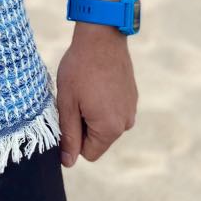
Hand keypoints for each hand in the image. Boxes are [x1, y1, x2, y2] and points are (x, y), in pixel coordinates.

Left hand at [56, 23, 137, 167]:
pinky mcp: (132, 97)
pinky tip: (96, 81)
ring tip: (85, 88)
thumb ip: (68, 135)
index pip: (88, 153)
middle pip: (97, 139)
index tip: (68, 113)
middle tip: (75, 98)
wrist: (102, 36)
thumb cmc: (80, 68)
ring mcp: (131, 109)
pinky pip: (113, 110)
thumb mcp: (67, 102)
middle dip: (83, 124)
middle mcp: (125, 123)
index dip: (73, 137)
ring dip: (92, 112)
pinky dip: (103, 101)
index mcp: (109, 129)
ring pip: (105, 124)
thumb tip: (68, 163)